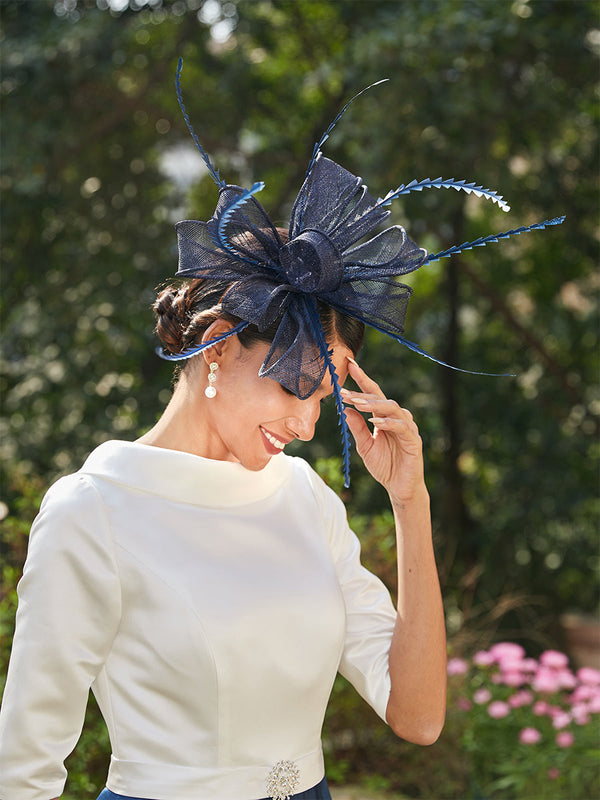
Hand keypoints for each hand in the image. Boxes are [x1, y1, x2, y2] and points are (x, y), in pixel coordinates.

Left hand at [341, 359, 424, 503]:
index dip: (362, 379)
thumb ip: (357, 428)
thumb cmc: (384, 466)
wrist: (399, 488)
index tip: (349, 365)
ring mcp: (407, 428)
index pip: (373, 394)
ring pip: (392, 408)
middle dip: (362, 394)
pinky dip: (388, 422)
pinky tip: (375, 422)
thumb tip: (345, 410)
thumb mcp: (365, 446)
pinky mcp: (414, 440)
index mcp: (384, 417)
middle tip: (344, 392)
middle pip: (381, 398)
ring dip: (373, 404)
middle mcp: (397, 418)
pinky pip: (402, 426)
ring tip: (357, 403)